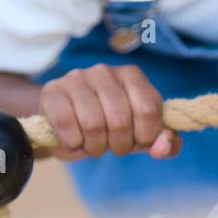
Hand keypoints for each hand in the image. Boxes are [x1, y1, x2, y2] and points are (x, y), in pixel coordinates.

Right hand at [39, 64, 182, 159]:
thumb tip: (164, 147)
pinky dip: (73, 143)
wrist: (64, 119)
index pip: (149, 108)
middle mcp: (104, 71)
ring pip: (93, 123)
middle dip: (119, 145)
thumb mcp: (139, 135)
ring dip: (95, 147)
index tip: (137, 142)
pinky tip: (75, 141)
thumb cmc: (109, 127)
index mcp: (131, 75)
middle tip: (111, 147)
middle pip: (121, 119)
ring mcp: (76, 78)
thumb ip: (164, 143)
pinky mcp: (52, 92)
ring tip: (93, 145)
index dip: (145, 136)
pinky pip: (66, 124)